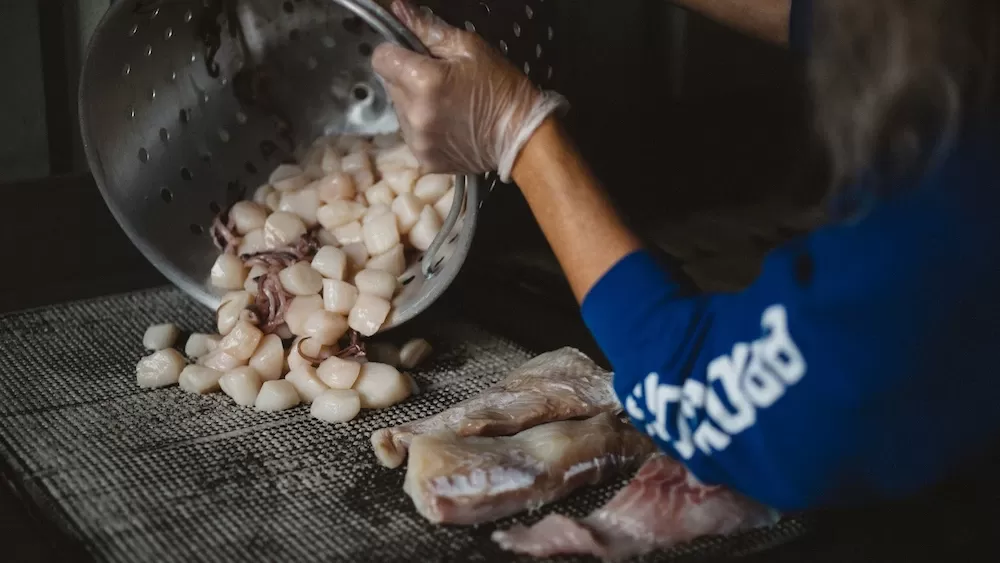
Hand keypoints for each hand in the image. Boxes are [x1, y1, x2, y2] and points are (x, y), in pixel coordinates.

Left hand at [371, 0, 567, 180]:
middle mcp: (415, 113)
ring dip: (414, 104)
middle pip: (390, 85)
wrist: (521, 138)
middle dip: (407, 78)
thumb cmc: (500, 88)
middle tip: (439, 81)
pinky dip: (424, 127)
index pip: (381, 59)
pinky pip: (411, 134)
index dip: (395, 53)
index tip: (412, 56)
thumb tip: (399, 9)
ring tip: (446, 104)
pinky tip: (448, 124)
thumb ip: (428, 29)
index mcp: (423, 81)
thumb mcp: (469, 48)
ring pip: (399, 111)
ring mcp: (418, 139)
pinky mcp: (424, 158)